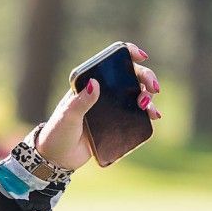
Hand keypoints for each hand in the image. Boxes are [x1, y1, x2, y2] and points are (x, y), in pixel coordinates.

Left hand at [35, 42, 161, 170]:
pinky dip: (148, 112)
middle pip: (131, 76)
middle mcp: (104, 91)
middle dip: (146, 78)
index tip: (141, 56)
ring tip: (147, 107)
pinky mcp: (118, 123)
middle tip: (154, 88)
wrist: (57, 157)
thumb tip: (94, 83)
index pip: (111, 61)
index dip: (129, 54)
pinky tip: (154, 116)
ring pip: (137, 93)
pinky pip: (137, 114)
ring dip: (148, 96)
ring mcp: (112, 107)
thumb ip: (81, 101)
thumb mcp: (68, 115)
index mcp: (89, 82)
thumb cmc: (57, 132)